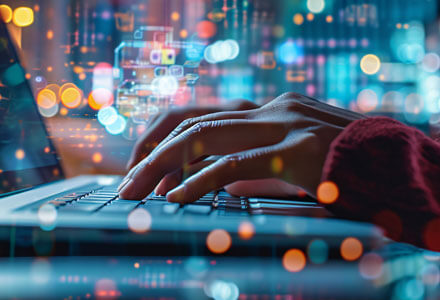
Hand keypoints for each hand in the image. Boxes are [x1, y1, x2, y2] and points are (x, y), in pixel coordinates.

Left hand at [119, 93, 364, 201]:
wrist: (404, 163)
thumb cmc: (348, 166)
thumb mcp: (296, 160)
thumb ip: (260, 163)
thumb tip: (223, 181)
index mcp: (271, 111)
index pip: (203, 116)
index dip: (166, 137)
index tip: (143, 164)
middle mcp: (274, 109)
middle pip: (196, 124)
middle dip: (153, 152)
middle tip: (125, 180)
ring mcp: (286, 124)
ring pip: (207, 137)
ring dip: (164, 165)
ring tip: (136, 190)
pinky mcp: (299, 149)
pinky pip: (237, 165)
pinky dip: (201, 181)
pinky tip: (177, 197)